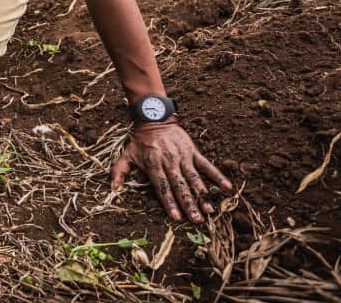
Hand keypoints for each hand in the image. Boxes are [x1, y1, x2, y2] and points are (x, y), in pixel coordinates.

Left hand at [111, 121, 231, 222]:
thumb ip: (118, 172)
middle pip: (180, 187)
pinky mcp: (193, 151)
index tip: (176, 218)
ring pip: (194, 179)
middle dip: (188, 204)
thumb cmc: (140, 141)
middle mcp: (170, 162)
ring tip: (209, 210)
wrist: (155, 118)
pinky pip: (207, 165)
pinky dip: (217, 176)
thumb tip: (113, 189)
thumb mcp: (126, 155)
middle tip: (197, 221)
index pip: (162, 188)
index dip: (169, 203)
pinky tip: (227, 187)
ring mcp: (183, 157)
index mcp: (154, 165)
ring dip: (202, 195)